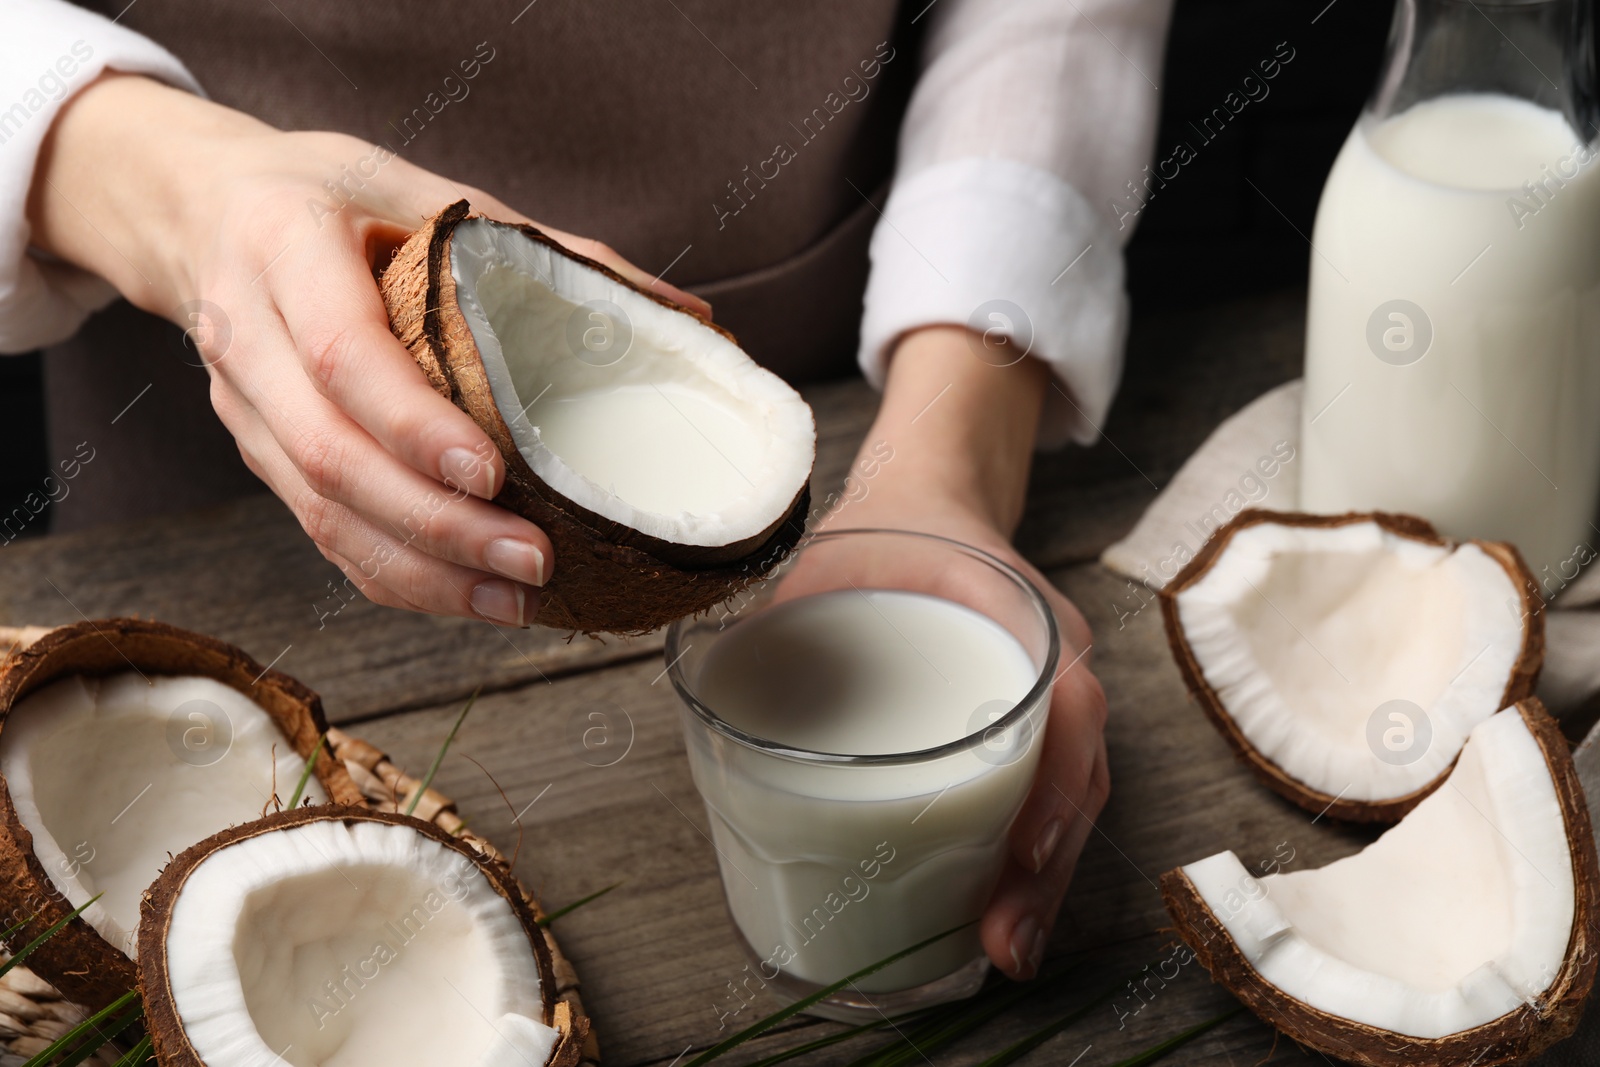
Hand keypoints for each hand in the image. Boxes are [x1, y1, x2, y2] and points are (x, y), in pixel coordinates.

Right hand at [26, 74, 705, 623]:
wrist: (205, 214)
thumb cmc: (332, 198)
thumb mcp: (427, 192)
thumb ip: (544, 254)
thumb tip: (681, 316)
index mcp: (284, 247)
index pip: (341, 353)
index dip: (413, 424)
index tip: (492, 472)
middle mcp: (247, 335)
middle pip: (329, 456)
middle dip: (435, 523)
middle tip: (534, 559)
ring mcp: (244, 406)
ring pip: (319, 513)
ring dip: (422, 569)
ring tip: (515, 598)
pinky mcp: (260, 455)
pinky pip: (321, 532)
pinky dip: (397, 575)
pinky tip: (468, 596)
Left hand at [814, 327, 1107, 980]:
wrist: (925, 499)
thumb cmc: (884, 529)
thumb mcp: (830, 549)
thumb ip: (775, 602)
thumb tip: (699, 673)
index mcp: (1017, 610)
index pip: (1068, 699)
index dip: (1054, 784)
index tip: (1020, 854)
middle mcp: (1048, 660)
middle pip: (1078, 772)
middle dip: (1046, 868)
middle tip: (1003, 942)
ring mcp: (1041, 698)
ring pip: (1067, 797)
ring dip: (1039, 879)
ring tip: (1001, 947)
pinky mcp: (1017, 727)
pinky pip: (1041, 796)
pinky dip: (1024, 857)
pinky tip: (989, 912)